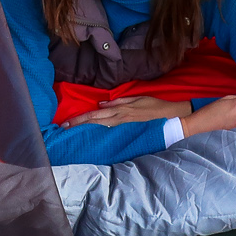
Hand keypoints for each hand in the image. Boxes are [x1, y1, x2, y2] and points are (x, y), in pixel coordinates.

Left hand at [64, 96, 190, 127]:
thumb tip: (101, 103)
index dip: (81, 118)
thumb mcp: (137, 98)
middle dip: (78, 125)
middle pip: (95, 121)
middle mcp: (120, 118)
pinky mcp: (129, 131)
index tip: (67, 122)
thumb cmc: (155, 106)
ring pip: (101, 127)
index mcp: (120, 109)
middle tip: (63, 128)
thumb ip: (118, 101)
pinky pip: (111, 132)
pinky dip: (99, 133)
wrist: (172, 117)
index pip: (95, 114)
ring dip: (86, 129)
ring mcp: (124, 125)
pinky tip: (91, 136)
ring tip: (72, 131)